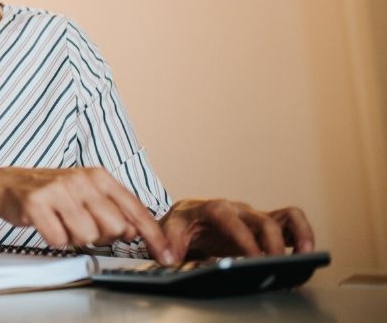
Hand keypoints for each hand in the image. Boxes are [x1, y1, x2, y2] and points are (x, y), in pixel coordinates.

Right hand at [0, 167, 175, 263]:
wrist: (8, 185)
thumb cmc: (52, 193)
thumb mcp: (87, 195)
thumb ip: (114, 210)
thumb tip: (135, 231)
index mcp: (99, 177)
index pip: (135, 210)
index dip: (153, 236)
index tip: (165, 255)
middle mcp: (81, 180)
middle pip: (114, 228)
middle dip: (101, 236)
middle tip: (83, 226)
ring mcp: (58, 190)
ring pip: (87, 236)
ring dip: (74, 238)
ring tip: (62, 224)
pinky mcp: (36, 203)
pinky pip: (58, 239)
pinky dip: (55, 239)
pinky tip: (48, 225)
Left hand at [159, 199, 314, 259]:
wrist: (187, 218)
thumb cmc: (180, 223)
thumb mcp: (169, 230)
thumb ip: (169, 242)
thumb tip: (170, 258)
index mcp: (213, 208)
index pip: (230, 219)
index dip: (243, 238)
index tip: (252, 258)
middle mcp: (238, 209)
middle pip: (262, 220)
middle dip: (272, 243)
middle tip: (276, 265)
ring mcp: (254, 216)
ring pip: (284, 217)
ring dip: (298, 234)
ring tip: (306, 254)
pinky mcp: (264, 225)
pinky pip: (290, 223)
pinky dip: (302, 234)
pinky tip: (306, 252)